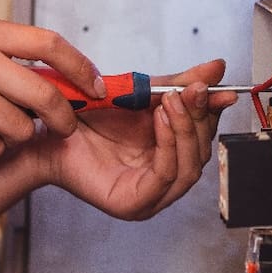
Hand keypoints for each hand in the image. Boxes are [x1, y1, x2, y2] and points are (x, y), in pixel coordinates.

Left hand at [25, 59, 237, 220]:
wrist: (50, 131)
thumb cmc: (90, 118)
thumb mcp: (142, 94)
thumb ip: (179, 84)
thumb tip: (219, 67)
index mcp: (171, 152)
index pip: (205, 134)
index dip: (214, 111)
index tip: (221, 88)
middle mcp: (166, 177)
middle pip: (202, 151)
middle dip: (199, 118)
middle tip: (192, 89)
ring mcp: (152, 195)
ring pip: (190, 166)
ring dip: (185, 129)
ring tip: (171, 102)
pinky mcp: (135, 204)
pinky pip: (166, 175)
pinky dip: (168, 146)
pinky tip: (159, 120)